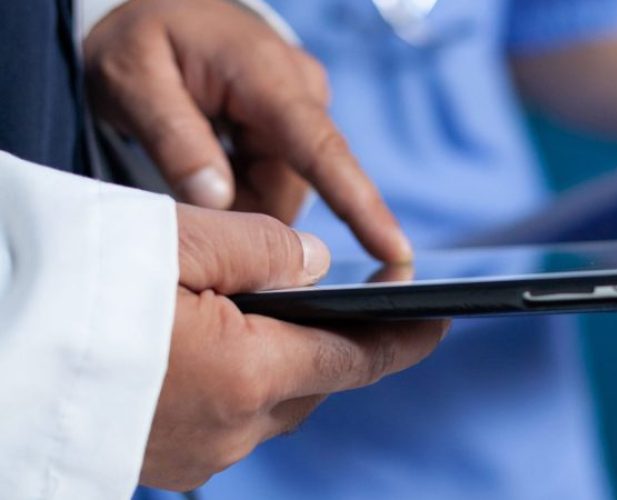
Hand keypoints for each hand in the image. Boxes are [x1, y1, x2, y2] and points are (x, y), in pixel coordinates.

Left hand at [84, 0, 411, 261]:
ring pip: (281, 191)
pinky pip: (275, 180)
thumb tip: (220, 202)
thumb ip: (175, 142)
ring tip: (189, 157)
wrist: (156, 5)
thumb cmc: (142, 37)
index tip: (396, 251)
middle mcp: (302, 93)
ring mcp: (303, 109)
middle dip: (239, 206)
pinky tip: (211, 155)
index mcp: (268, 77)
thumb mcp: (134, 82)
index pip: (323, 151)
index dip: (360, 207)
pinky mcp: (296, 125)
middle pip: (291, 189)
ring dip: (236, 196)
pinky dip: (240, 184)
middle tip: (179, 181)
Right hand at [142, 205, 447, 490]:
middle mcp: (228, 431)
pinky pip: (223, 423)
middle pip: (314, 382)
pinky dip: (232, 386)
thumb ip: (265, 248)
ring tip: (256, 313)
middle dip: (332, 341)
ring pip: (267, 405)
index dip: (405, 338)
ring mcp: (192, 457)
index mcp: (246, 374)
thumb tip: (314, 265)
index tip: (437, 319)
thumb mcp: (177, 241)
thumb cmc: (63, 290)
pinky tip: (204, 350)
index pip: (358, 358)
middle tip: (332, 296)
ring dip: (275, 363)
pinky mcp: (156, 464)